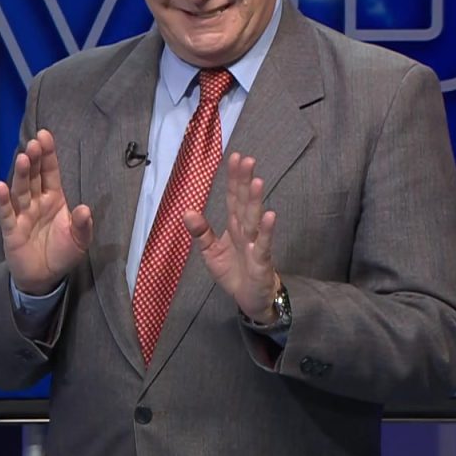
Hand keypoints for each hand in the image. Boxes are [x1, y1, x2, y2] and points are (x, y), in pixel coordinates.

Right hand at [0, 129, 93, 294]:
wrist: (45, 278)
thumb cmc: (62, 254)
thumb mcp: (79, 240)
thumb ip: (82, 225)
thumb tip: (85, 209)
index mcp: (54, 199)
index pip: (50, 172)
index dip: (48, 155)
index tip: (45, 135)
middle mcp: (36, 202)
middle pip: (34, 176)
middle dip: (34, 159)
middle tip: (34, 142)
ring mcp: (23, 214)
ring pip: (21, 190)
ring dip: (22, 174)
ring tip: (24, 158)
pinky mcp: (12, 230)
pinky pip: (7, 213)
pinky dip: (3, 200)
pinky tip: (1, 186)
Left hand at [183, 153, 282, 321]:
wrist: (250, 299)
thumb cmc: (233, 272)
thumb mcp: (210, 252)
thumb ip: (201, 232)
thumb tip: (186, 211)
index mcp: (233, 225)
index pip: (233, 197)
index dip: (234, 178)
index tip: (234, 157)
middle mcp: (245, 230)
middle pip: (244, 202)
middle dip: (245, 181)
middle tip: (247, 160)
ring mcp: (255, 243)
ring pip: (254, 219)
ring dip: (256, 200)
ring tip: (257, 181)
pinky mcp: (261, 260)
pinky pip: (263, 243)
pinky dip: (266, 230)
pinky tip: (269, 215)